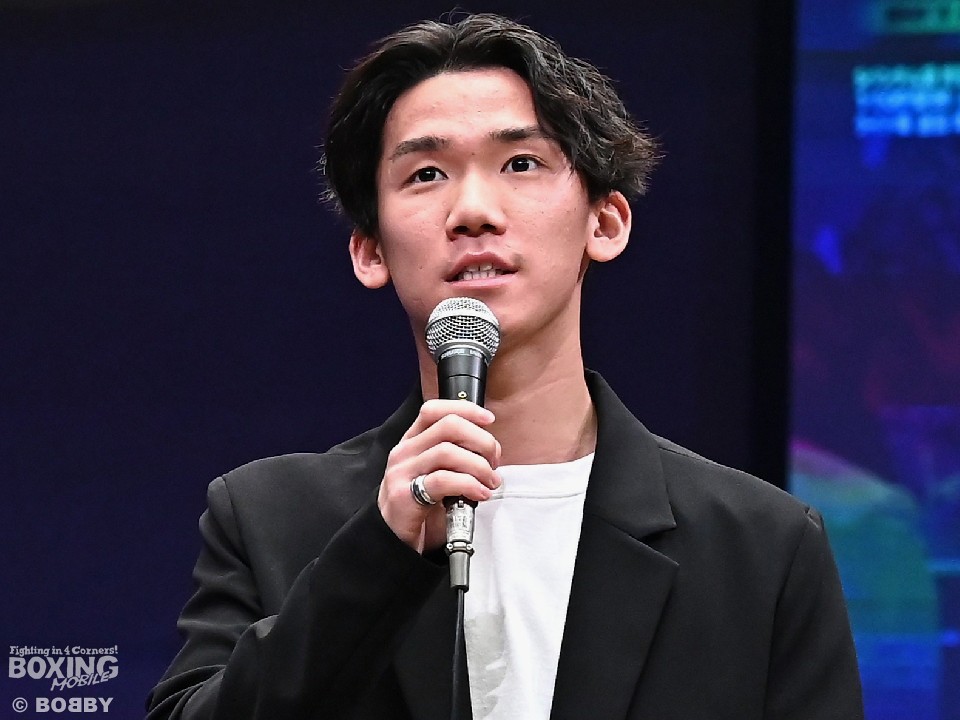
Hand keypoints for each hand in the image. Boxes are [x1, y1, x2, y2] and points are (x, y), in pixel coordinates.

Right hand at [378, 400, 500, 552]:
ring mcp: (402, 473)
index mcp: (411, 443)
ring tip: (490, 482)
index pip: (434, 410)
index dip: (465, 409)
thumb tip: (488, 448)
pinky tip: (479, 494)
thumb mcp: (434, 475)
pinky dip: (469, 485)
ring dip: (479, 466)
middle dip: (481, 440)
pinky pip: (443, 480)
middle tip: (494, 461)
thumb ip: (454, 458)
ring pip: (449, 451)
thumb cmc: (420, 510)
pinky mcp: (404, 495)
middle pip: (448, 426)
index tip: (489, 420)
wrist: (394, 545)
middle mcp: (404, 453)